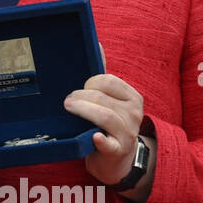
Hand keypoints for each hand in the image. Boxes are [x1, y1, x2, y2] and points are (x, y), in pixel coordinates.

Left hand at [64, 73, 150, 189]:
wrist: (117, 158)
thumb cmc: (109, 124)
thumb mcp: (111, 100)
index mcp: (132, 97)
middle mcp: (134, 114)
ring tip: (68, 108)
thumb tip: (98, 45)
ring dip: (83, 110)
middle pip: (101, 98)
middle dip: (80, 97)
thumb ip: (103, 77)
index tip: (80, 89)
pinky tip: (94, 137)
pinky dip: (101, 140)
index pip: (108, 81)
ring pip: (104, 116)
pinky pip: (110, 144)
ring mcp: (127, 133)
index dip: (89, 83)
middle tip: (68, 101)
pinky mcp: (118, 151)